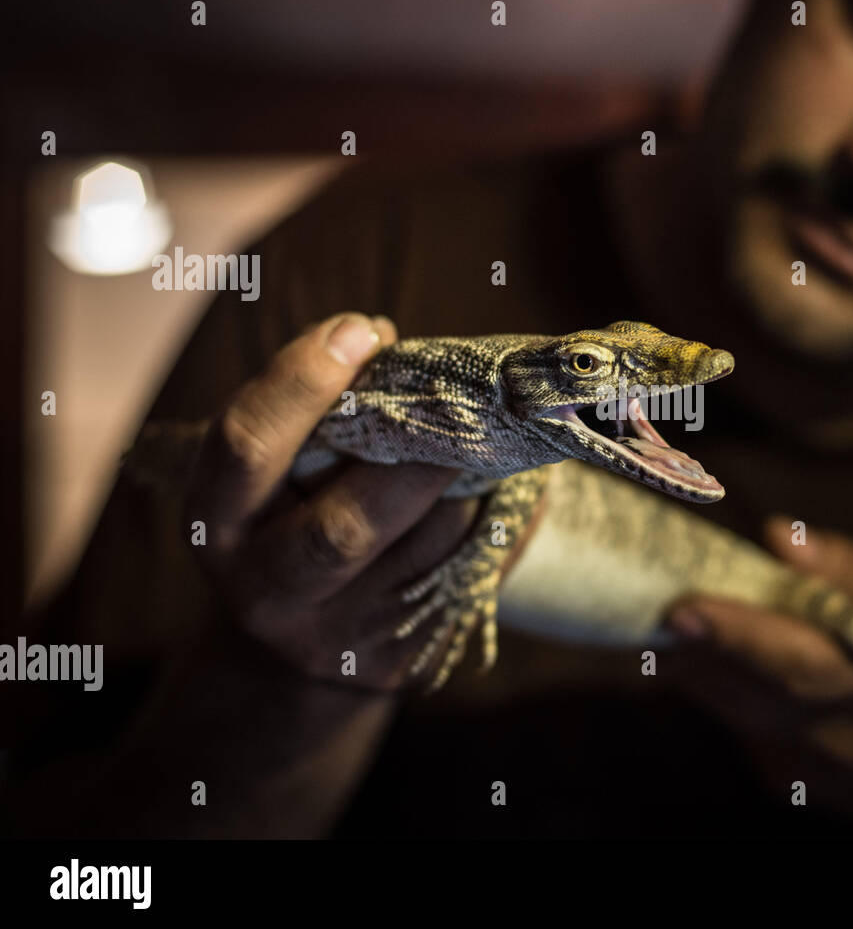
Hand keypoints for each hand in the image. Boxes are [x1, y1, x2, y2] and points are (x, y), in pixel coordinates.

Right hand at [184, 312, 480, 690]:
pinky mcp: (398, 662)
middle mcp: (265, 593)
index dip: (303, 383)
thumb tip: (385, 341)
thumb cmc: (297, 519)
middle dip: (415, 459)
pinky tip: (496, 492)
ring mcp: (337, 638)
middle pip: (346, 528)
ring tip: (485, 442)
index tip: (363, 330)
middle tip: (462, 405)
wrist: (306, 651)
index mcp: (216, 526)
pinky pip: (468, 572)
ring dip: (470, 483)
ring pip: (430, 544)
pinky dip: (494, 519)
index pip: (246, 447)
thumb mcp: (278, 472)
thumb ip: (316, 415)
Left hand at [666, 517, 852, 833]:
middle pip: (744, 692)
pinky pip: (735, 725)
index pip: (796, 661)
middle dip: (693, 648)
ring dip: (694, 665)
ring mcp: (807, 768)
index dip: (738, 636)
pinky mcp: (785, 780)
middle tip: (651, 602)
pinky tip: (708, 652)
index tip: (685, 609)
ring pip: (729, 711)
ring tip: (670, 620)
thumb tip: (779, 536)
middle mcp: (838, 736)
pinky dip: (717, 686)